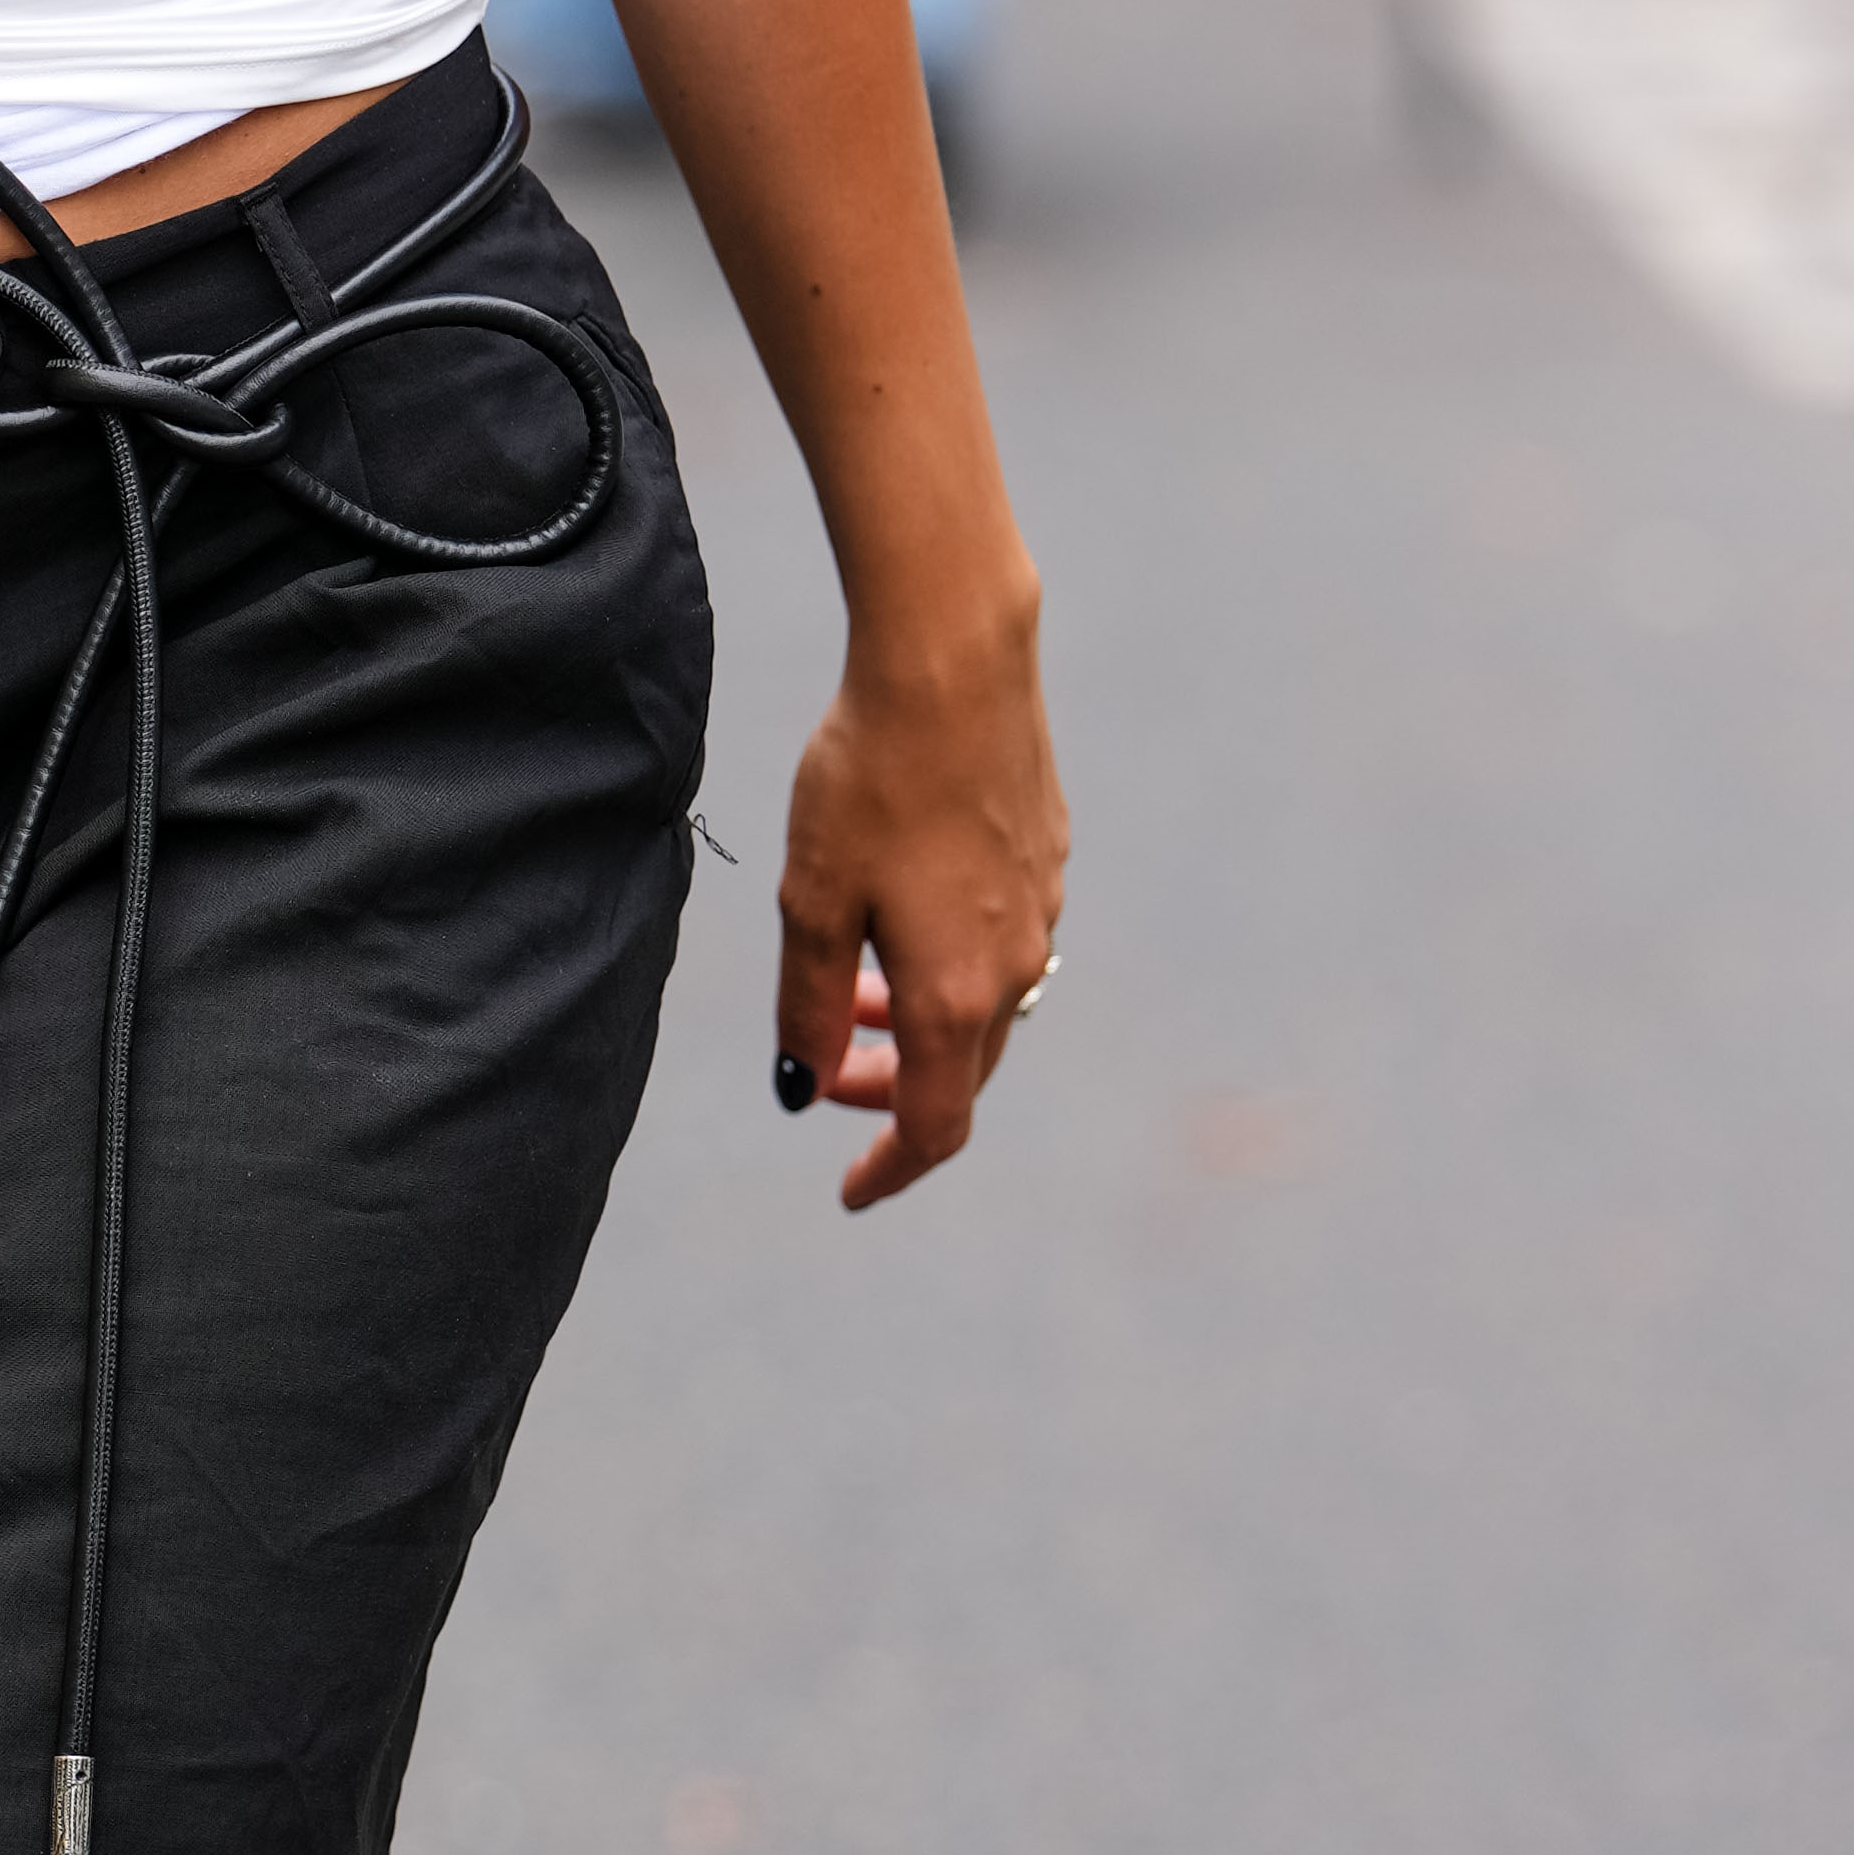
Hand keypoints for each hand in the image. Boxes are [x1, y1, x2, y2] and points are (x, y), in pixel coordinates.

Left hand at [772, 623, 1067, 1209]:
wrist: (955, 664)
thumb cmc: (871, 779)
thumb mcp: (813, 901)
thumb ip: (811, 1004)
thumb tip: (805, 1081)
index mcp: (957, 995)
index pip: (934, 1125)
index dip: (888, 1167)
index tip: (850, 1190)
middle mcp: (1017, 964)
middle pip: (963, 1070)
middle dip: (894, 1086)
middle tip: (827, 1066)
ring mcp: (1043, 907)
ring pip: (986, 1002)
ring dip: (921, 1018)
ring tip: (857, 979)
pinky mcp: (1048, 855)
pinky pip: (1004, 940)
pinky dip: (950, 960)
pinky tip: (905, 901)